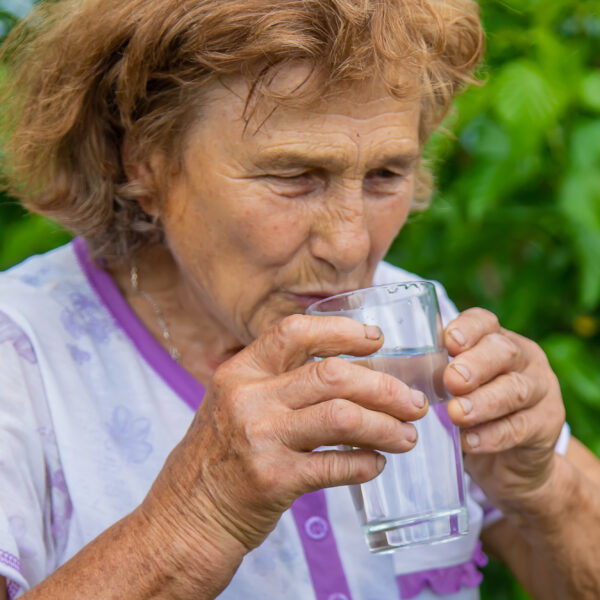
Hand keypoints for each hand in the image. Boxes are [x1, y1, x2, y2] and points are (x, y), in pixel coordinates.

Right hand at [141, 314, 426, 558]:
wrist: (186, 516)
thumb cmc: (220, 456)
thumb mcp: (234, 403)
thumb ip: (277, 381)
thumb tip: (350, 368)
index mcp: (240, 371)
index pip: (295, 332)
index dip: (341, 331)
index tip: (376, 339)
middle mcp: (247, 398)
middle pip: (332, 375)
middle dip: (384, 387)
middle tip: (413, 402)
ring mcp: (260, 438)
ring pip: (342, 417)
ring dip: (385, 425)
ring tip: (408, 436)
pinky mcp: (273, 480)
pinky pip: (336, 466)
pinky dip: (365, 463)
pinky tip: (377, 464)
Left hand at [444, 308, 565, 512]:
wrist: (511, 461)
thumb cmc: (470, 412)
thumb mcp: (452, 389)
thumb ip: (431, 376)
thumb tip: (387, 371)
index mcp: (494, 340)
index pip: (484, 322)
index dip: (467, 329)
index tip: (448, 342)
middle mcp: (522, 358)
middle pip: (503, 351)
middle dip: (475, 364)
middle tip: (451, 380)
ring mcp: (540, 389)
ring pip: (515, 389)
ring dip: (483, 401)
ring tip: (457, 414)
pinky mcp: (547, 424)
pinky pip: (520, 428)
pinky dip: (492, 435)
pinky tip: (470, 442)